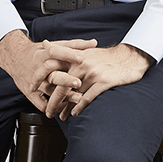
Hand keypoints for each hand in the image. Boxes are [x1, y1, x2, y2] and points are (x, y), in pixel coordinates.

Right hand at [0, 30, 96, 112]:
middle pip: (51, 73)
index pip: (55, 52)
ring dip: (63, 96)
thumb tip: (94, 43)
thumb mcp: (54, 45)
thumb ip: (74, 45)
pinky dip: (51, 107)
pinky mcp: (30, 93)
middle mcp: (38, 67)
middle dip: (65, 79)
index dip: (68, 55)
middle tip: (79, 82)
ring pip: (48, 90)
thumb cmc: (40, 51)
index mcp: (44, 53)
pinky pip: (40, 103)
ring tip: (77, 99)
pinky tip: (63, 108)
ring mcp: (34, 81)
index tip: (82, 58)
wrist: (16, 57)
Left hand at [34, 43, 153, 119]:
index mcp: (76, 54)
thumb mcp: (87, 51)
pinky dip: (78, 107)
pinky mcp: (102, 81)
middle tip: (47, 110)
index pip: (51, 63)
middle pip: (59, 81)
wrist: (129, 57)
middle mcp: (81, 62)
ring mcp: (91, 72)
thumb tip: (49, 47)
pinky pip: (87, 97)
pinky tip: (75, 113)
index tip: (33, 87)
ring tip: (60, 115)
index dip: (39, 76)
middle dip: (51, 99)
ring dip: (64, 107)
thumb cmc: (107, 57)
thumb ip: (70, 52)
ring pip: (71, 92)